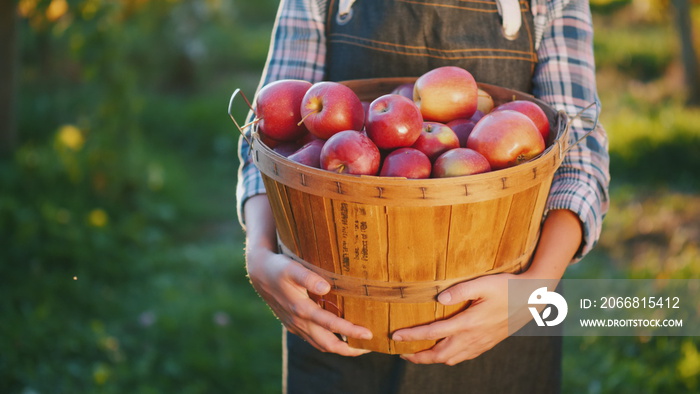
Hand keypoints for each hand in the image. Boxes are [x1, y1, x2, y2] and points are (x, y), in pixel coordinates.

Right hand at [244, 195, 372, 355]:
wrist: (259, 272)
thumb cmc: (278, 267)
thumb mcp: (291, 267)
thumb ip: (307, 277)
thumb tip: (326, 287)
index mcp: (300, 309)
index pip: (330, 325)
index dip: (350, 331)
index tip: (368, 333)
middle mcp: (298, 322)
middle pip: (327, 344)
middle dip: (350, 348)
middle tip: (370, 346)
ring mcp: (295, 326)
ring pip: (320, 345)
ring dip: (341, 348)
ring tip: (360, 346)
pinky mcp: (294, 325)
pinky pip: (314, 340)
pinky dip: (329, 342)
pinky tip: (341, 338)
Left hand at [392, 272, 527, 364]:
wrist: (533, 298)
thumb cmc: (508, 287)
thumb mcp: (484, 283)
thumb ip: (460, 290)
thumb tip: (439, 298)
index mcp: (469, 323)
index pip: (434, 333)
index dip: (412, 336)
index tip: (395, 337)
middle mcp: (473, 337)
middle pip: (439, 355)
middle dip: (418, 356)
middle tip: (401, 352)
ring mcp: (481, 343)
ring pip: (451, 359)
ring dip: (431, 359)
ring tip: (417, 354)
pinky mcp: (487, 343)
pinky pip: (463, 357)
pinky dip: (448, 358)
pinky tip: (443, 351)